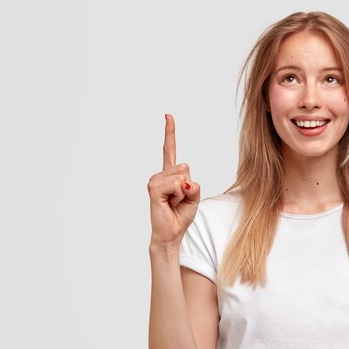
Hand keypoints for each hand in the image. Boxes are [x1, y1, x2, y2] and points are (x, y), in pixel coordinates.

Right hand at [147, 113, 200, 247]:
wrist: (171, 233)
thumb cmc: (181, 215)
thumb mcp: (194, 197)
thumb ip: (193, 185)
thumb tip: (184, 181)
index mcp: (170, 174)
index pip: (169, 149)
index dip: (169, 132)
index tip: (168, 115)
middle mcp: (160, 175)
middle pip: (185, 166)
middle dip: (189, 185)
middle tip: (179, 200)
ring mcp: (155, 181)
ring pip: (182, 176)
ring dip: (184, 193)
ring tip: (173, 203)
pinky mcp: (154, 189)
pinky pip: (177, 184)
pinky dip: (179, 195)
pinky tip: (170, 204)